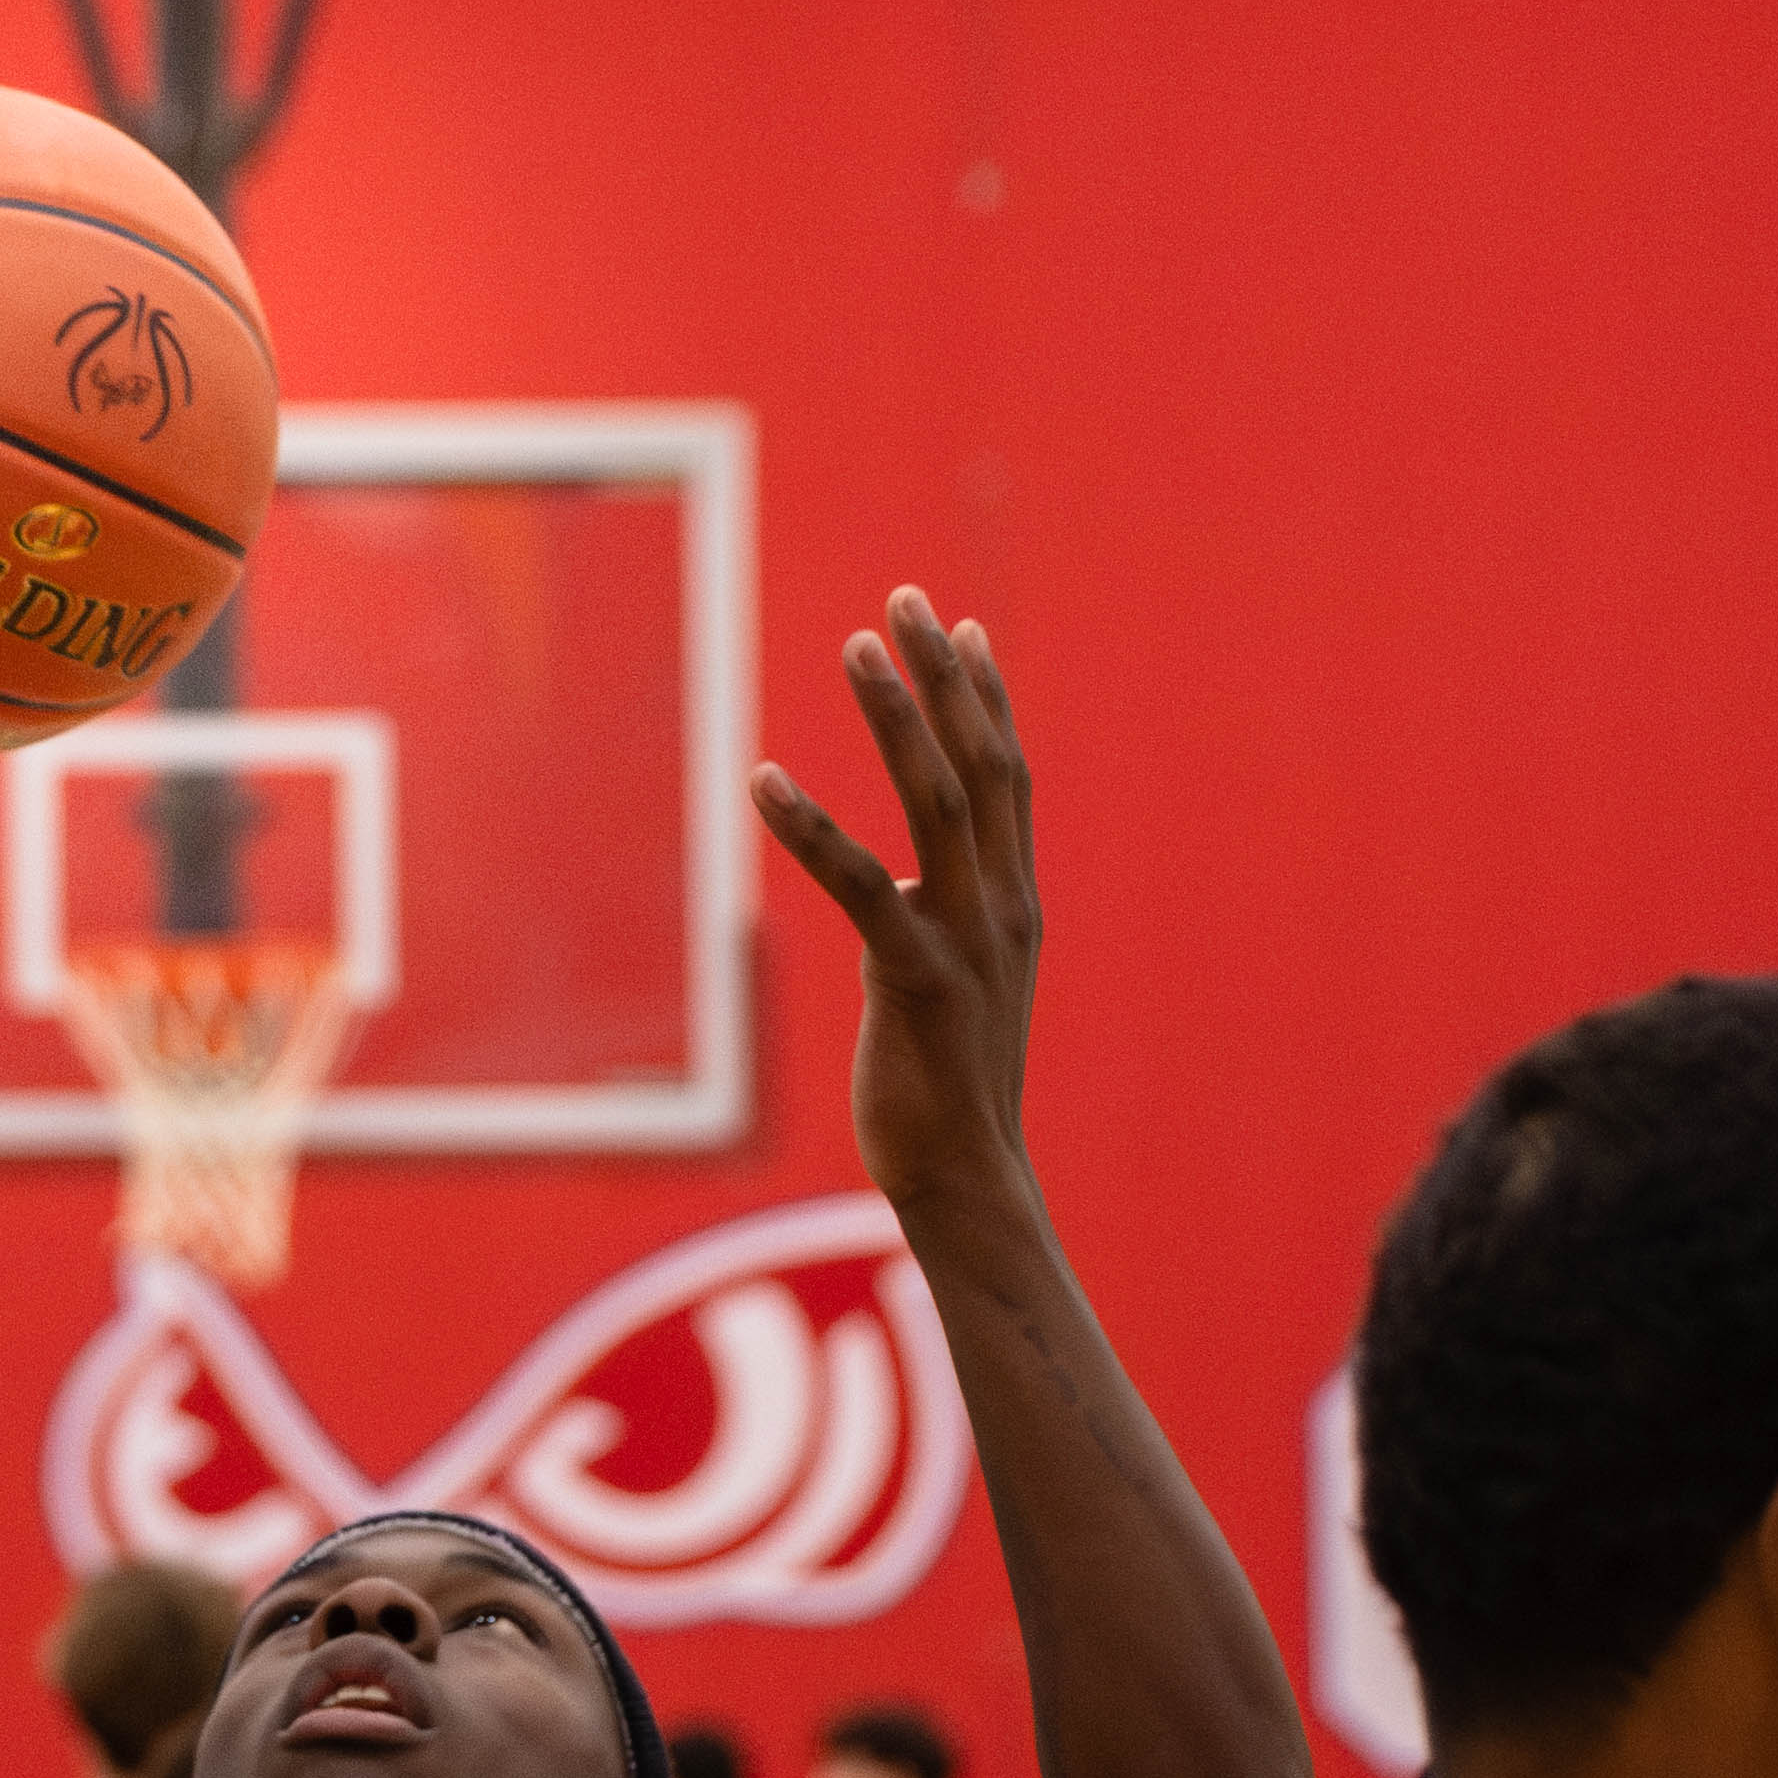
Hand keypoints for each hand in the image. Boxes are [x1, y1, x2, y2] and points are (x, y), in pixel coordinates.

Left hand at [751, 596, 1040, 1221]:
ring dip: (897, 716)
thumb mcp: (967, 981)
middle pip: (980, 765)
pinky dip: (812, 826)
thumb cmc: (953, 1082)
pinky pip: (860, 885)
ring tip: (859, 646)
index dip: (987, 699)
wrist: (968, 1178)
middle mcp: (1002, 907)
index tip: (962, 626)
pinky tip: (763, 779)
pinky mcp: (916, 981)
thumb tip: (912, 880)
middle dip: (946, 677)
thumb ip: (952, 918)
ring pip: (937, 802)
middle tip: (906, 599)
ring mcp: (966, 941)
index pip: (1010, 777)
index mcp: (1014, 902)